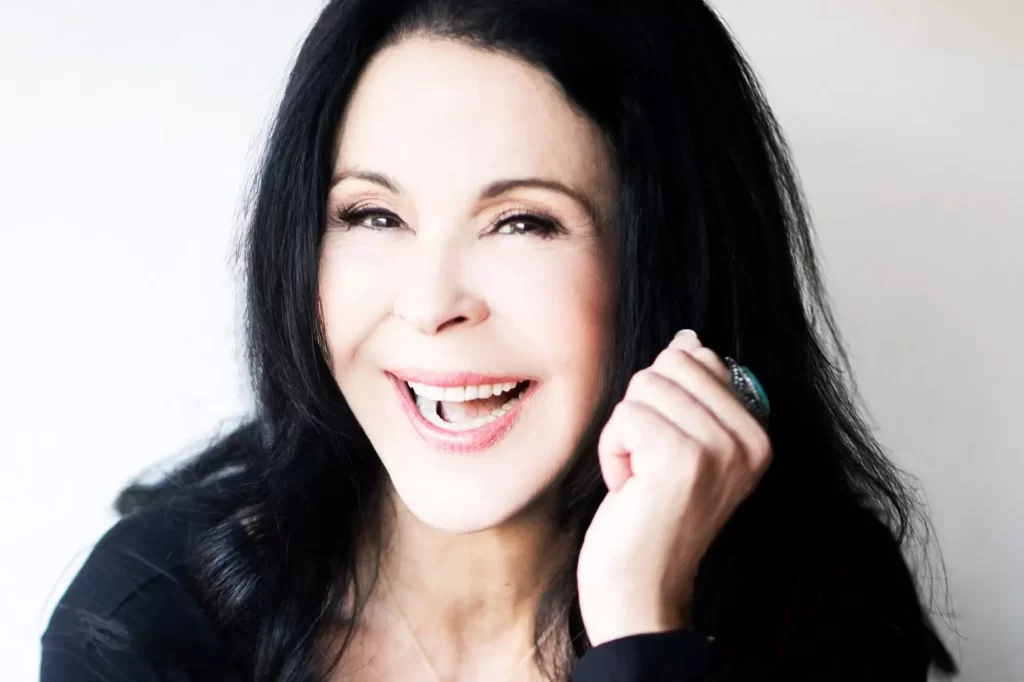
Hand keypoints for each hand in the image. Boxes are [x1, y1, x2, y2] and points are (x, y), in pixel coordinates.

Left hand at [576, 329, 771, 645]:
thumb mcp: (682, 448)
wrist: (639, 593)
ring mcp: (720, 449)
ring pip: (643, 386)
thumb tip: (688, 338)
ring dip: (624, 435)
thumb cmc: (650, 520)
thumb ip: (691, 393)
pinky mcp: (682, 459)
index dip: (661, 401)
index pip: (695, 358)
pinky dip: (612, 451)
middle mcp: (749, 440)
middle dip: (640, 413)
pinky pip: (625, 415)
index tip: (666, 454)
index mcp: (756, 434)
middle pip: (667, 365)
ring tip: (641, 480)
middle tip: (649, 468)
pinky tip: (630, 489)